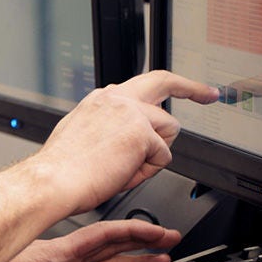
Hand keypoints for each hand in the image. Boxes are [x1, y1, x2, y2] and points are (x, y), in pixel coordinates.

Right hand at [32, 70, 219, 213]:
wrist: (52, 181)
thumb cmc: (61, 169)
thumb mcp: (82, 136)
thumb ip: (107, 127)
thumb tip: (126, 137)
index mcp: (100, 100)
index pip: (138, 86)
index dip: (161, 89)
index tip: (177, 88)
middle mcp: (115, 98)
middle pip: (164, 81)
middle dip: (191, 87)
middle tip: (209, 93)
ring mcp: (130, 112)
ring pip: (169, 129)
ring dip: (155, 153)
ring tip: (126, 168)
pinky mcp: (141, 132)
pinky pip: (163, 157)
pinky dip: (147, 172)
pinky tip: (123, 174)